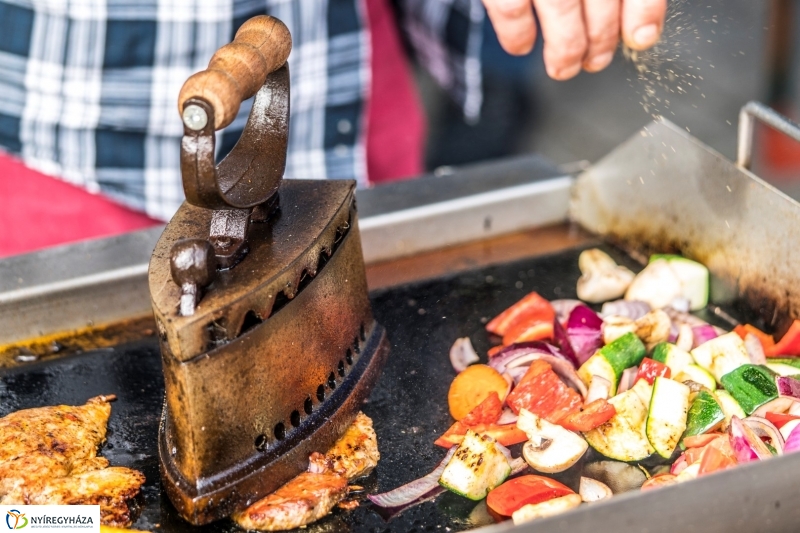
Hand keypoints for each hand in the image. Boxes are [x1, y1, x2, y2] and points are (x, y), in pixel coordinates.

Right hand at [482, 0, 666, 79]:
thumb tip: (636, 16)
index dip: (643, 9)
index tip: (640, 38)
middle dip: (602, 38)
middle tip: (596, 59)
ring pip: (561, 6)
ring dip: (566, 48)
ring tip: (564, 66)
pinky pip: (511, 6)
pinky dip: (517, 34)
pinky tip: (523, 46)